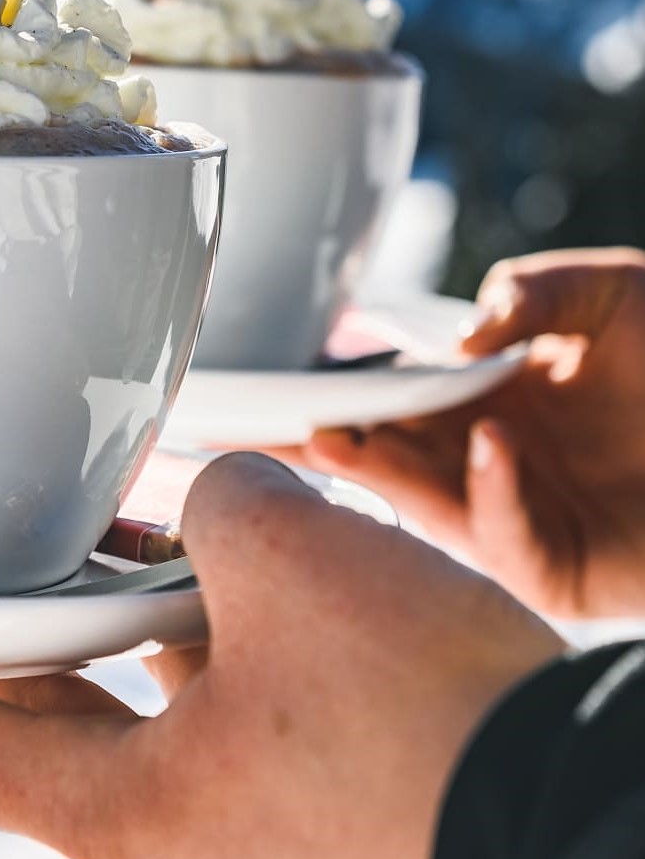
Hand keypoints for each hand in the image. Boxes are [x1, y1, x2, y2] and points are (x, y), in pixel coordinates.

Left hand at [0, 455, 559, 858]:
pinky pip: (215, 689)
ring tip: (95, 516)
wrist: (579, 811)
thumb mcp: (293, 563)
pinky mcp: (308, 787)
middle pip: (30, 714)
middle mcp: (171, 830)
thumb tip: (219, 512)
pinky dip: (199, 619)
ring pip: (133, 694)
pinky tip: (212, 547)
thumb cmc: (429, 723)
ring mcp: (241, 813)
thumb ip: (219, 509)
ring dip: (115, 604)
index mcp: (126, 814)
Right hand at [293, 248, 644, 618]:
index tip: (258, 394)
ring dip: (377, 475)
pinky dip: (492, 495)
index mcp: (482, 403)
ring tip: (333, 439)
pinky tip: (493, 446)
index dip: (322, 398)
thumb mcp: (603, 289)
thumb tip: (460, 340)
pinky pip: (508, 540)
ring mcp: (519, 515)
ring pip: (423, 505)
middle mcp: (486, 461)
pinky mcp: (562, 568)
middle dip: (316, 443)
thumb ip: (526, 292)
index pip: (385, 403)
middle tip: (255, 427)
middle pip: (381, 458)